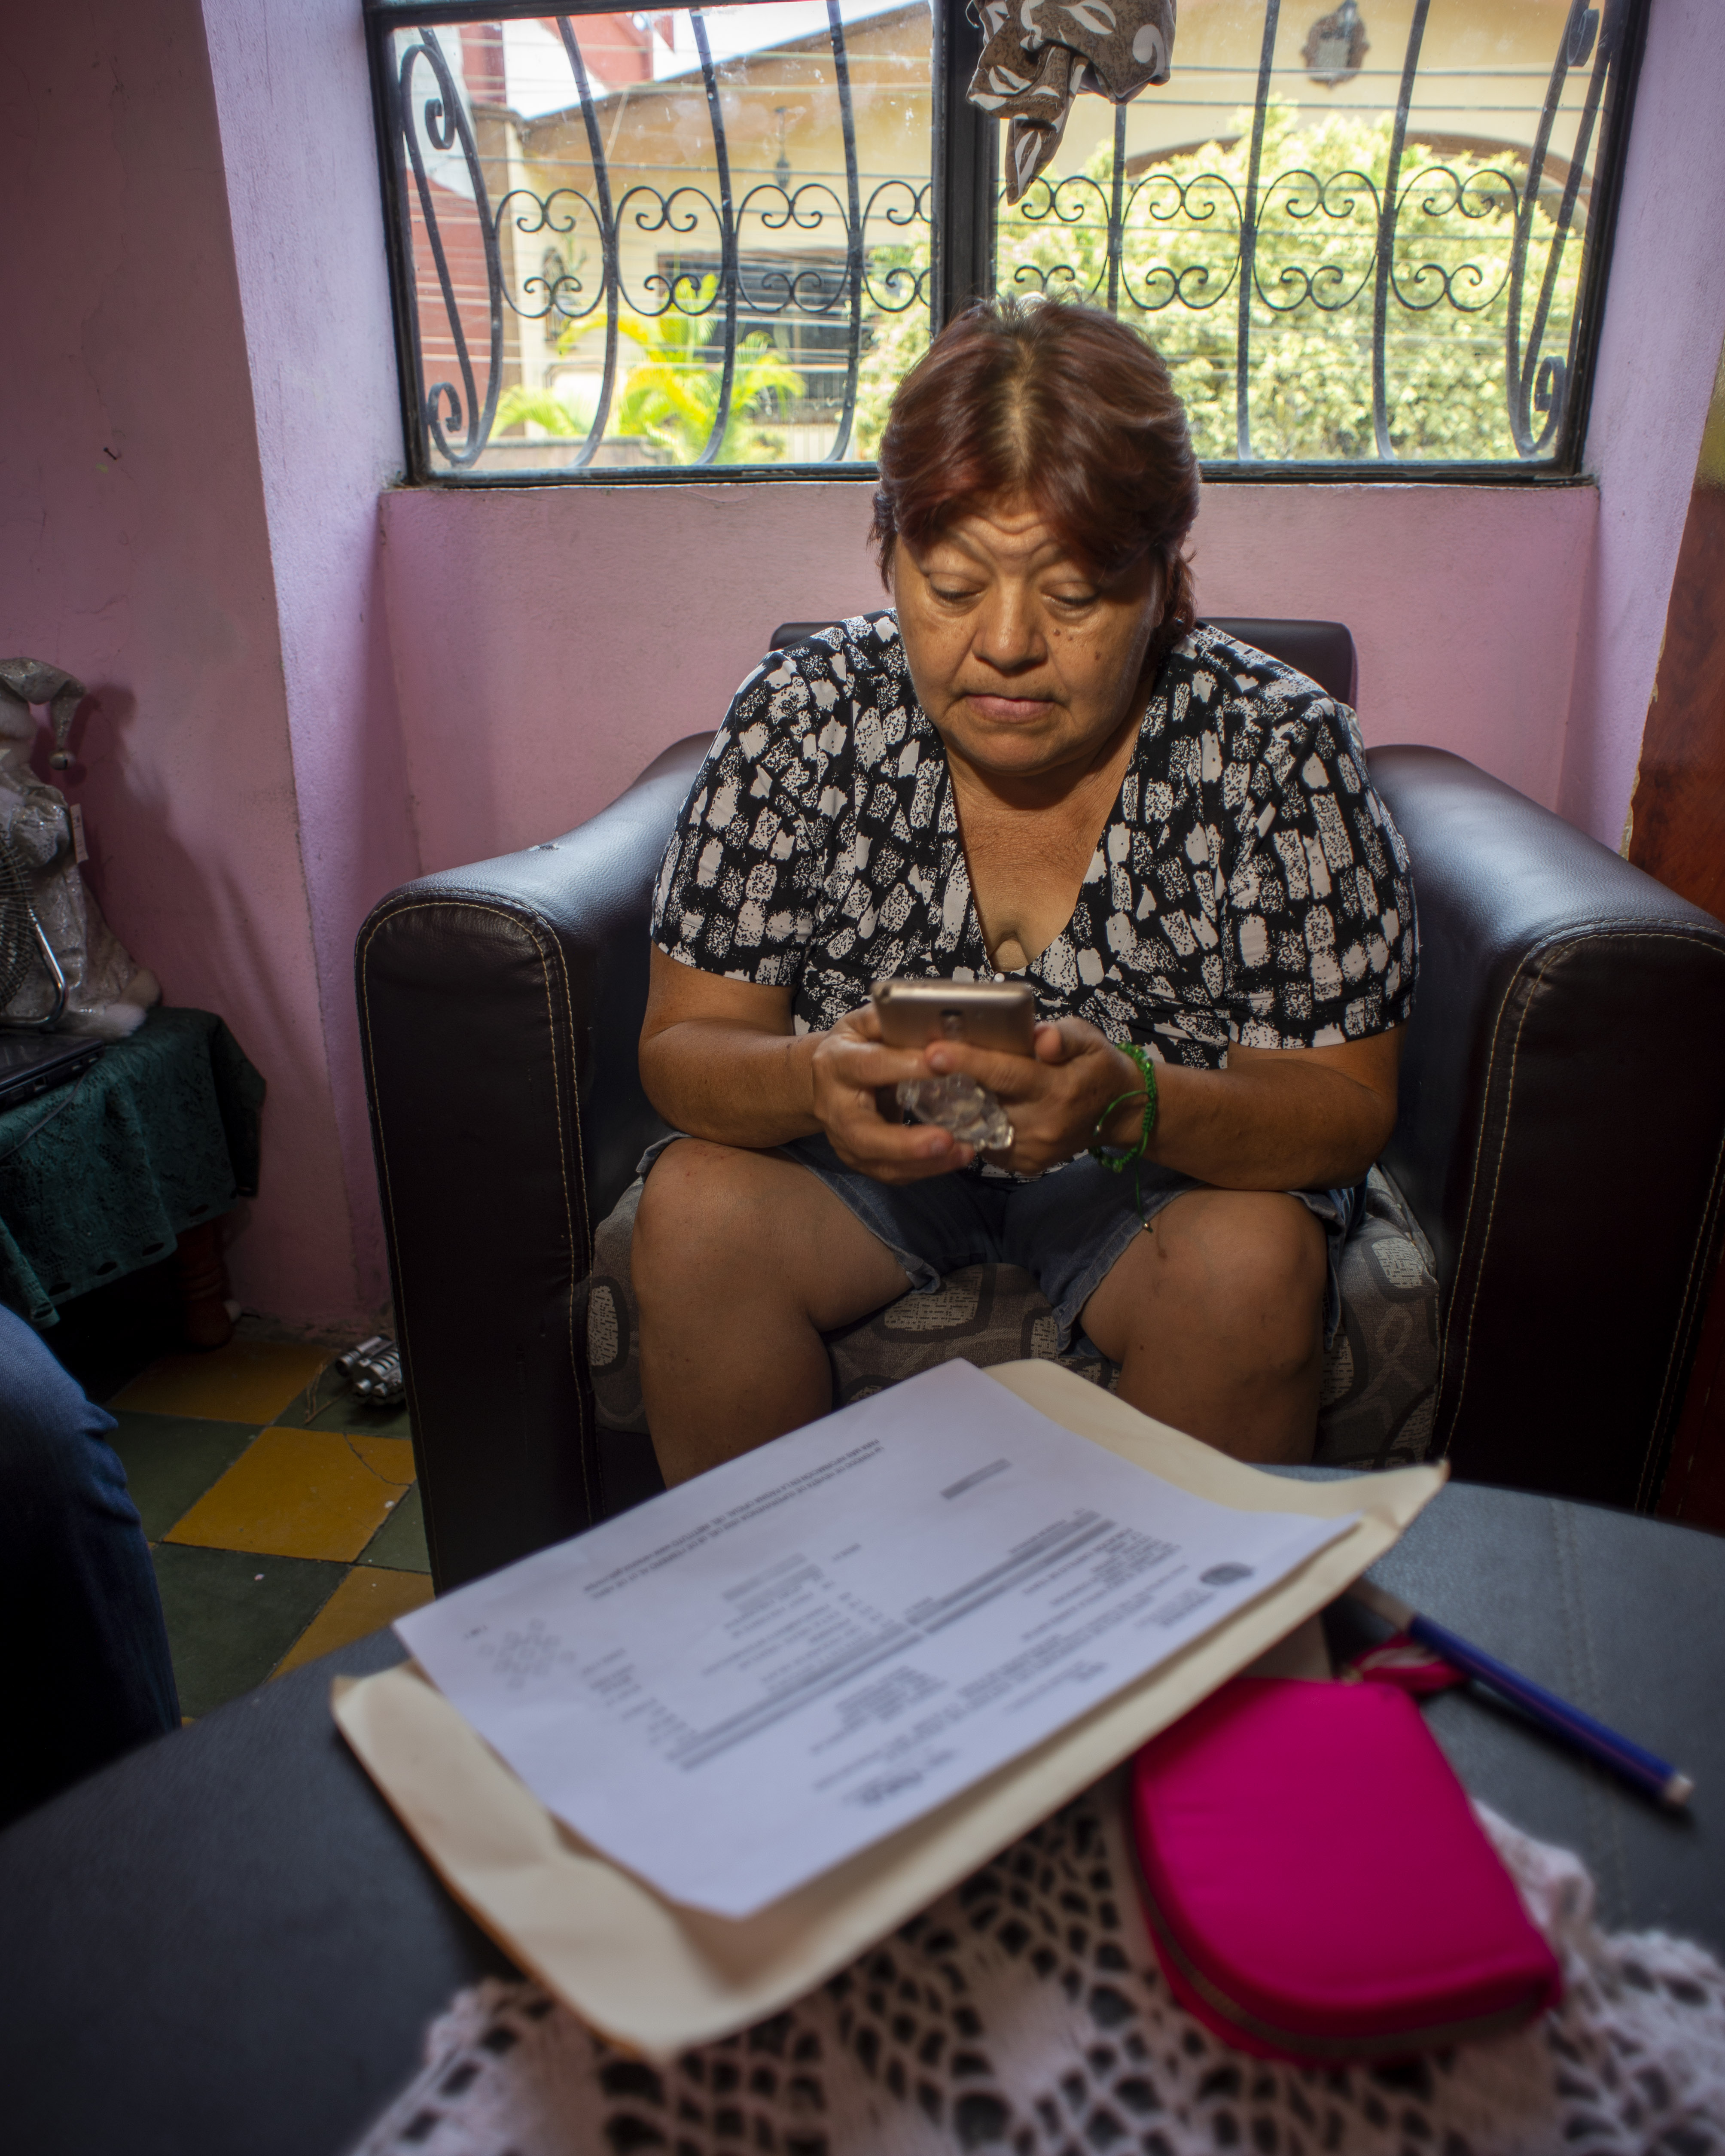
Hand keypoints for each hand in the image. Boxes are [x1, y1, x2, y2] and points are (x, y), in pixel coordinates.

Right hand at [809, 1005, 976, 1181]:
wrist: (826, 1080)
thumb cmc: (856, 1047)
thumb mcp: (865, 1023)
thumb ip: (890, 1019)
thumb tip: (930, 1017)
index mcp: (836, 1064)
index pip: (870, 1067)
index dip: (905, 1067)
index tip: (944, 1065)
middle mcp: (834, 1107)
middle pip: (864, 1134)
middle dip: (906, 1142)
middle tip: (948, 1140)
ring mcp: (844, 1140)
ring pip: (879, 1163)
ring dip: (924, 1164)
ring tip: (963, 1153)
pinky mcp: (858, 1160)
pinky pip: (891, 1173)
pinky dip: (924, 1171)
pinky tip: (953, 1160)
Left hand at [925, 1017, 1143, 1174]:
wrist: (1119, 1112)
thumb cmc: (1097, 1067)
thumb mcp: (1089, 1040)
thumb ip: (1063, 1036)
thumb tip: (1040, 1039)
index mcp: (1059, 1089)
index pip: (1005, 1074)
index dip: (967, 1062)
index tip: (933, 1052)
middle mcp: (1043, 1125)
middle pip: (984, 1103)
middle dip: (949, 1086)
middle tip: (919, 1065)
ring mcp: (1033, 1150)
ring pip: (979, 1127)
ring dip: (956, 1107)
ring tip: (937, 1083)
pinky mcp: (1025, 1163)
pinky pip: (986, 1142)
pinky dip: (973, 1124)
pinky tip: (966, 1105)